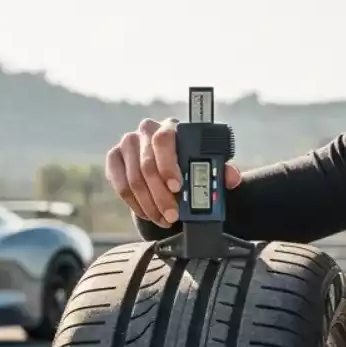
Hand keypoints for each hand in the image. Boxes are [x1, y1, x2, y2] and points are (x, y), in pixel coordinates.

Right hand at [104, 117, 244, 227]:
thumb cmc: (189, 163)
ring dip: (149, 205)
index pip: (164, 140)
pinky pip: (120, 185)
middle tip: (172, 215)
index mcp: (172, 127)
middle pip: (147, 165)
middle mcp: (146, 131)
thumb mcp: (208, 166)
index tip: (177, 188)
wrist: (167, 166)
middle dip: (160, 196)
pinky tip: (148, 212)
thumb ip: (222, 171)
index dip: (168, 165)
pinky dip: (135, 204)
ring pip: (133, 179)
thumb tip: (231, 177)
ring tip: (163, 219)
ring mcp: (128, 144)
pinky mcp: (114, 158)